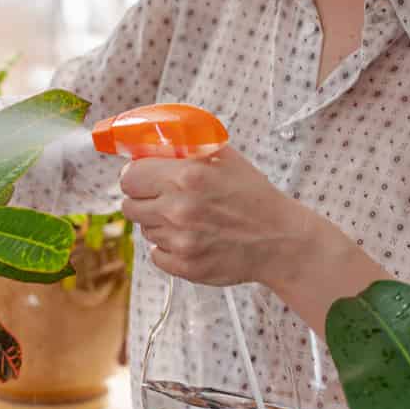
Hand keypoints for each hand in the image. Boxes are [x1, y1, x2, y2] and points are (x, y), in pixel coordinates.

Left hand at [118, 146, 315, 287]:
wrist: (280, 240)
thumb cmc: (253, 196)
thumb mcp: (224, 157)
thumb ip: (186, 145)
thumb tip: (151, 141)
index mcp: (185, 176)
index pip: (129, 176)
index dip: (136, 175)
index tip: (144, 178)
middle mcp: (178, 209)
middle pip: (129, 205)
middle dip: (143, 199)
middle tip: (164, 198)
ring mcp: (180, 241)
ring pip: (145, 230)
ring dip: (160, 224)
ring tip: (189, 219)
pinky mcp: (184, 266)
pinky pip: (156, 255)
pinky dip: (169, 248)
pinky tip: (192, 239)